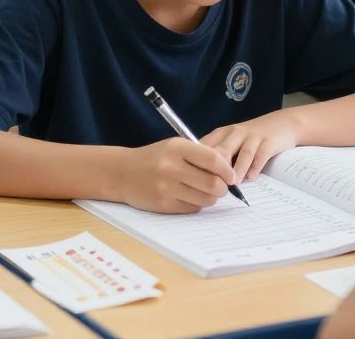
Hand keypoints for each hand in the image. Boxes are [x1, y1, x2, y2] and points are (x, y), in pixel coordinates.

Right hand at [120, 138, 237, 213]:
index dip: (227, 169)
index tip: (232, 175)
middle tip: (221, 186)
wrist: (122, 173)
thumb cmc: (155, 158)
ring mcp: (167, 187)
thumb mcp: (175, 147)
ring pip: (205, 199)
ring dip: (211, 197)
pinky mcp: (164, 204)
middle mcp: (171, 167)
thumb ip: (200, 155)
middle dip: (223, 187)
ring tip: (204, 190)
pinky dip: (197, 204)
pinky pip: (193, 208)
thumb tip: (228, 172)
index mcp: (177, 148)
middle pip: (213, 183)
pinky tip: (188, 195)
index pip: (212, 159)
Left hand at [201, 111, 299, 180]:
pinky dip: (256, 165)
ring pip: (242, 152)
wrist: (282, 123)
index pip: (206, 147)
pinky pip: (261, 154)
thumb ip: (218, 158)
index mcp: (222, 134)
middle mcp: (235, 133)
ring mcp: (253, 136)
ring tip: (233, 183)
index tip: (198, 181)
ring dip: (237, 169)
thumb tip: (202, 179)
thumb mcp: (231, 143)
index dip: (200, 164)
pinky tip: (251, 176)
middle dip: (217, 169)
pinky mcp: (269, 141)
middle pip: (222, 150)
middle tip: (214, 186)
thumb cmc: (251, 138)